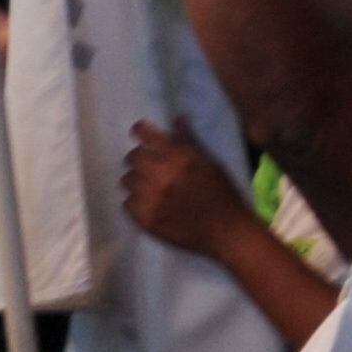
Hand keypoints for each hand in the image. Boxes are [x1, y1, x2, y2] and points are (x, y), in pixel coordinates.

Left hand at [119, 120, 251, 257]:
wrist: (225, 231)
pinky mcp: (146, 220)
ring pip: (127, 180)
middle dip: (139, 158)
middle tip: (147, 164)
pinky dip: (135, 201)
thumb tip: (178, 119)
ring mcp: (152, 199)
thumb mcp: (210, 163)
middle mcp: (162, 176)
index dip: (141, 131)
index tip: (140, 132)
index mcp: (180, 158)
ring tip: (148, 185)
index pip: (147, 137)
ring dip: (136, 179)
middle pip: (133, 158)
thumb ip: (189, 142)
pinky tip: (148, 203)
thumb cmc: (222, 193)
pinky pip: (127, 203)